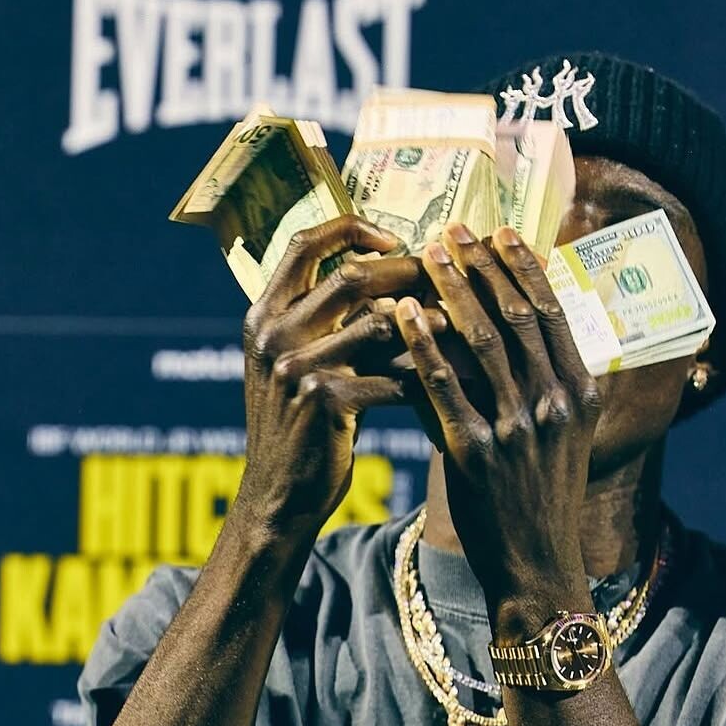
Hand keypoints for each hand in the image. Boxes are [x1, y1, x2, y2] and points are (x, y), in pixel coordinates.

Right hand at [235, 216, 436, 537]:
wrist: (279, 496)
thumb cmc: (300, 429)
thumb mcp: (296, 366)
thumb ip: (327, 323)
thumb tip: (390, 279)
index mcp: (263, 314)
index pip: (305, 243)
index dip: (353, 229)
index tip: (396, 238)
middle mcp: (273, 333)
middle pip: (351, 276)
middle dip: (408, 273)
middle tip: (447, 280)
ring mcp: (294, 366)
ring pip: (380, 324)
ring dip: (428, 323)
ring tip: (462, 325)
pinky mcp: (324, 400)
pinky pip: (390, 375)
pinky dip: (426, 375)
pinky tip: (454, 378)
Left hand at [394, 223, 600, 610]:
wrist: (538, 566)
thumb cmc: (544, 496)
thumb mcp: (566, 435)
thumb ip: (549, 383)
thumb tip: (519, 328)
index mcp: (582, 392)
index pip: (553, 312)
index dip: (522, 268)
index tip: (497, 234)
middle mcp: (556, 404)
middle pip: (517, 315)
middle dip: (483, 266)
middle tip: (453, 229)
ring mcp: (518, 428)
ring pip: (482, 341)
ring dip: (451, 290)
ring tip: (425, 255)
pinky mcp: (476, 454)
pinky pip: (445, 387)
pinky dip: (423, 344)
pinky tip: (401, 314)